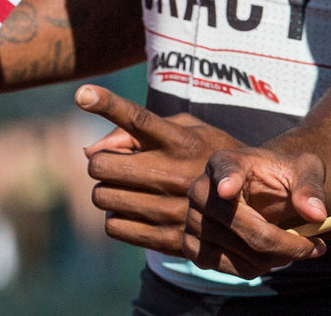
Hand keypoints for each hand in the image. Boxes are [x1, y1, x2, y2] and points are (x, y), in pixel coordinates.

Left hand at [79, 85, 241, 254]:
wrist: (247, 199)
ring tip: (131, 187)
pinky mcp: (168, 238)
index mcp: (182, 140)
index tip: (82, 93)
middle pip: (102, 165)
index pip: (139, 119)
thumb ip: (135, 131)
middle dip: (102, 163)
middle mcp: (176, 173)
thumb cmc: (205, 153)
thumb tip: (89, 152)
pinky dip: (117, 217)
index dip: (108, 104)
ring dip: (108, 190)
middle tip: (117, 164)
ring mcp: (172, 208)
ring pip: (103, 197)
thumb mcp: (185, 128)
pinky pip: (114, 226)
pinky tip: (138, 210)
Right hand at [184, 145, 329, 277]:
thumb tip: (317, 215)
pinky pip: (223, 267)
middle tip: (314, 247)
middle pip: (238, 224)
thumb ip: (310, 188)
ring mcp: (191, 219)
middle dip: (282, 242)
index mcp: (226, 161)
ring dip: (271, 259)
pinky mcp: (191, 246)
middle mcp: (201, 189)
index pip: (226, 171)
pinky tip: (271, 258)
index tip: (228, 189)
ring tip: (295, 249)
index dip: (227, 180)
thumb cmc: (283, 175)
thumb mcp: (305, 170)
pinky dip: (252, 269)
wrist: (264, 190)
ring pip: (234, 251)